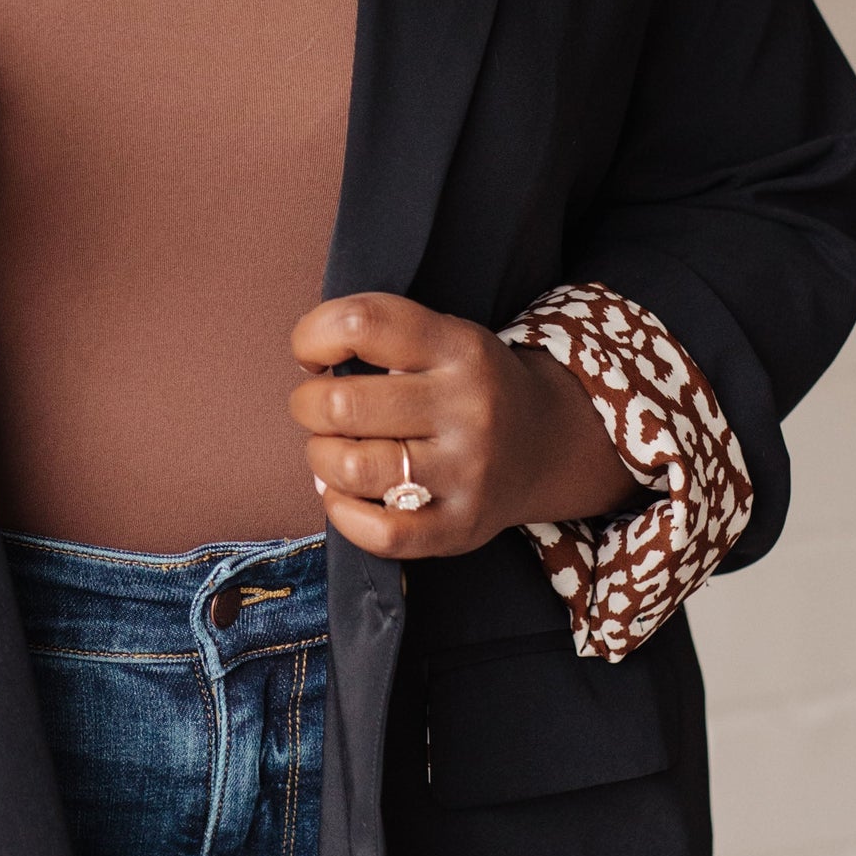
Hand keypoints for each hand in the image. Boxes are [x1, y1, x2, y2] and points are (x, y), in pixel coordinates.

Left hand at [289, 291, 636, 560]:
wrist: (548, 444)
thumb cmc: (468, 386)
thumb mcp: (445, 336)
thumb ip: (383, 336)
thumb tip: (308, 364)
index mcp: (459, 347)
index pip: (362, 324)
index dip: (312, 336)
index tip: (312, 355)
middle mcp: (468, 408)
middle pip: (342, 404)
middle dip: (307, 405)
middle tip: (318, 409)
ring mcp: (467, 472)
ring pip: (351, 467)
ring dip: (319, 457)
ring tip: (332, 450)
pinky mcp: (461, 527)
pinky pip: (378, 532)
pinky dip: (341, 511)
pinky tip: (343, 493)